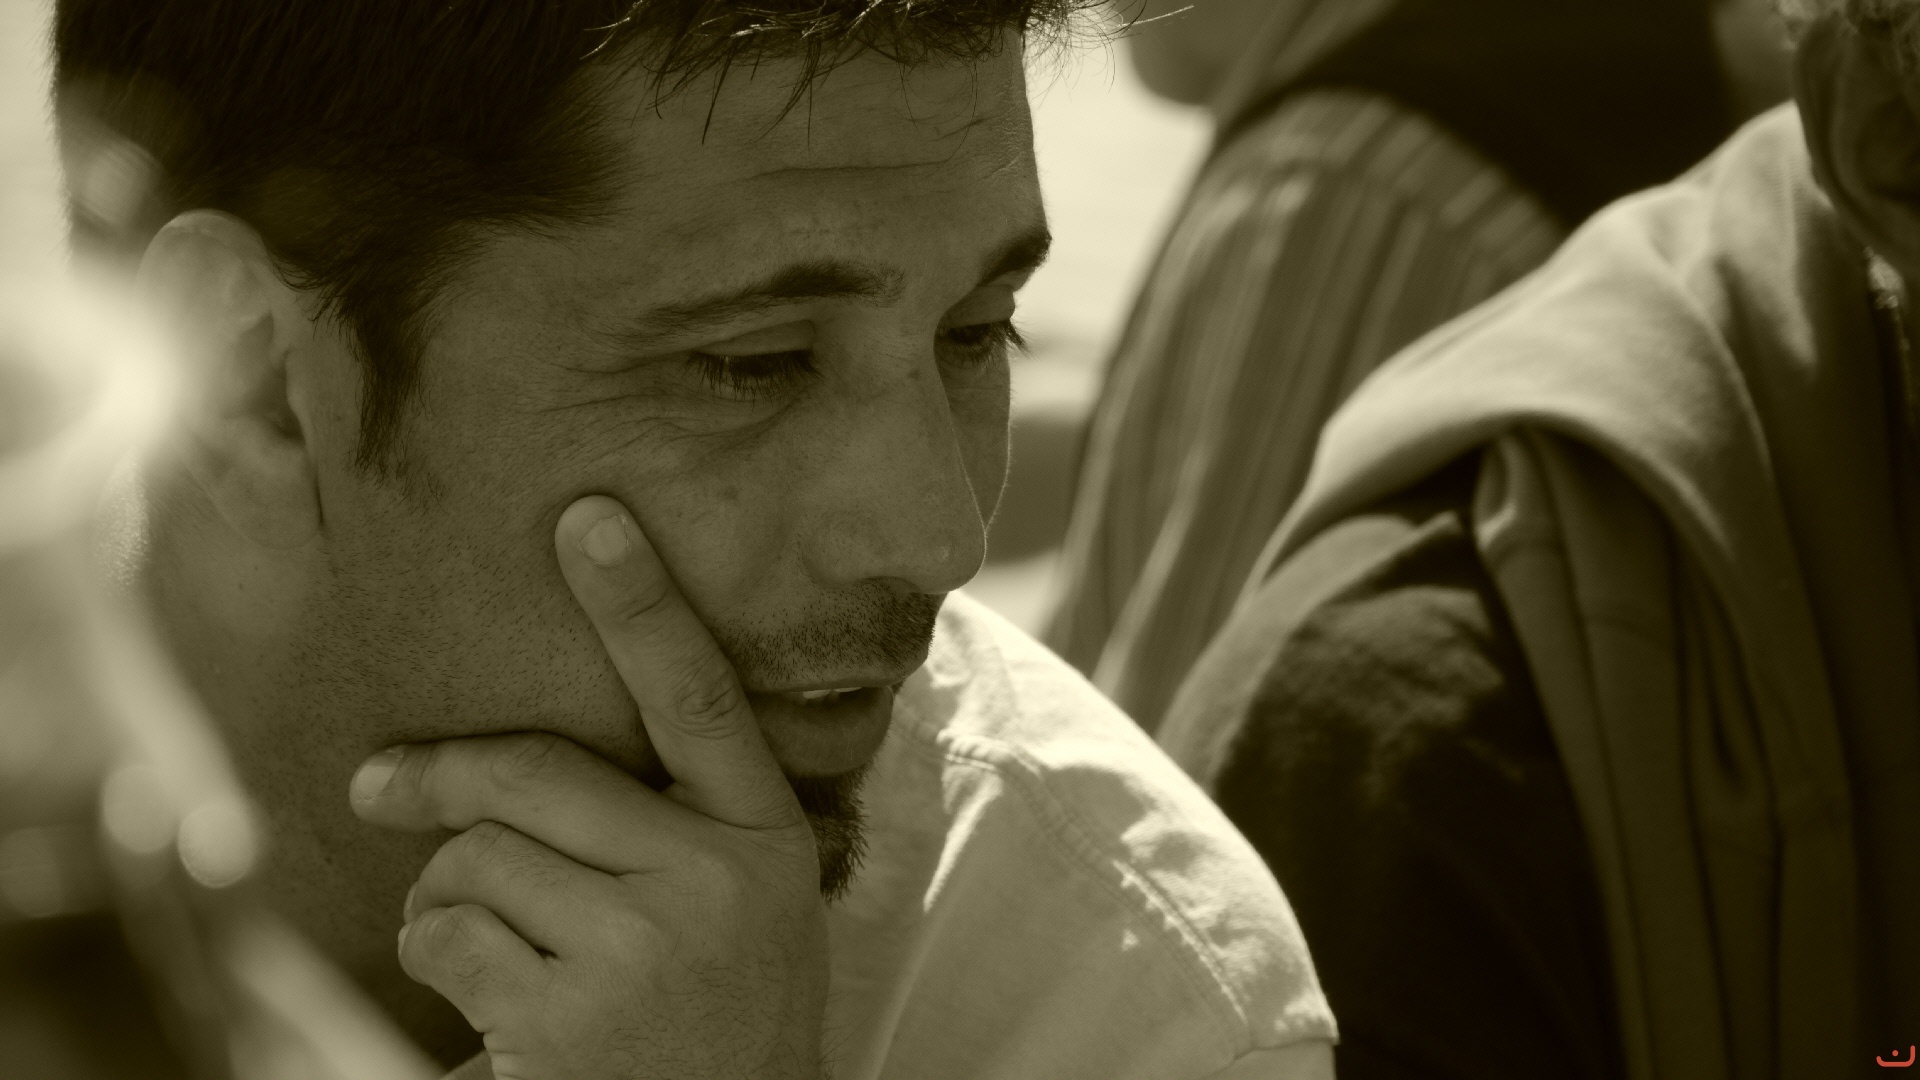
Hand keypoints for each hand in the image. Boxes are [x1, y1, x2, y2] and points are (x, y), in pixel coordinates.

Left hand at [349, 495, 826, 1079]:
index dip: (643, 604)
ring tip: (482, 943)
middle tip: (378, 785)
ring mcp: (645, 951)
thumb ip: (679, 819)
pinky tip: (484, 996)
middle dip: (438, 778)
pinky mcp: (570, 1017)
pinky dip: (439, 953)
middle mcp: (715, 882)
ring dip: (444, 895)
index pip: (700, 700)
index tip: (588, 517)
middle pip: (535, 776)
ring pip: (477, 858)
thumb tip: (518, 758)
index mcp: (766, 839)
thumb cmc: (720, 1006)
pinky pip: (451, 935)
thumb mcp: (743, 900)